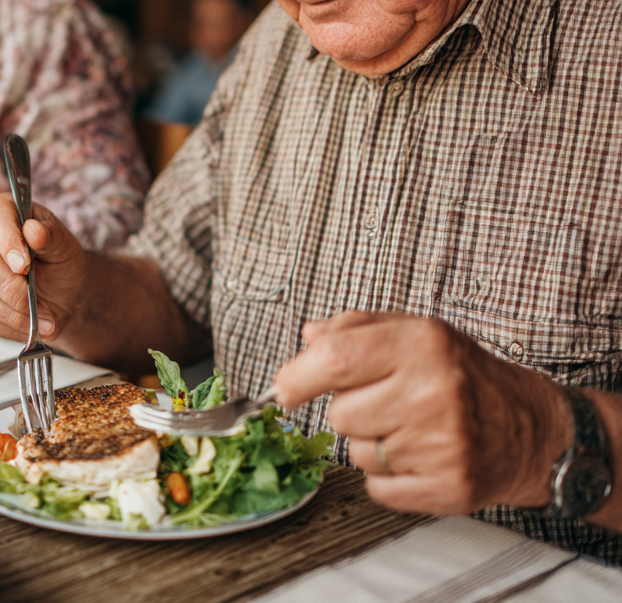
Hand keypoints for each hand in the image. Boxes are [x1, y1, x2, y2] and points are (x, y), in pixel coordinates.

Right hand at [0, 194, 90, 342]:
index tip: (24, 265)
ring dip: (13, 311)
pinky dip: (9, 325)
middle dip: (8, 284)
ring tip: (45, 319)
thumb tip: (34, 230)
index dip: (6, 240)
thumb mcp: (66, 248)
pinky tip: (31, 326)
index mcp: (2, 212)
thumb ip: (52, 237)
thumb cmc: (61, 262)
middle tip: (34, 300)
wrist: (63, 294)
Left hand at [273, 311, 572, 514]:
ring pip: (356, 451)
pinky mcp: (449, 487)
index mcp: (421, 345)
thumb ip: (355, 328)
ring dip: (370, 441)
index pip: (335, 359)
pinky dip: (387, 475)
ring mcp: (443, 444)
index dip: (297, 377)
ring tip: (408, 426)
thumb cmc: (462, 374)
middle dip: (349, 408)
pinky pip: (377, 486)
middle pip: (340, 412)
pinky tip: (417, 454)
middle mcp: (433, 392)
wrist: (529, 426)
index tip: (285, 388)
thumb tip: (309, 337)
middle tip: (384, 400)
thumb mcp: (414, 331)